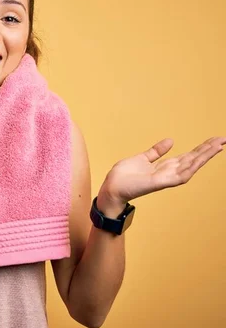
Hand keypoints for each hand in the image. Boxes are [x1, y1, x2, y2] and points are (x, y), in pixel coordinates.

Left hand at [98, 136, 225, 213]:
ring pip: (191, 166)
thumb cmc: (124, 176)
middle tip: (223, 139)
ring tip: (218, 145)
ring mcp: (166, 178)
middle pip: (193, 159)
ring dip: (204, 156)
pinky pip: (180, 175)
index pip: (188, 156)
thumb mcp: (143, 158)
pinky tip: (200, 159)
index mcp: (165, 166)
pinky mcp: (160, 182)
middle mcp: (169, 172)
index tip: (215, 139)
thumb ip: (156, 151)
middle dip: (208, 150)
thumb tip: (171, 141)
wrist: (112, 187)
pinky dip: (190, 167)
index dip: (202, 148)